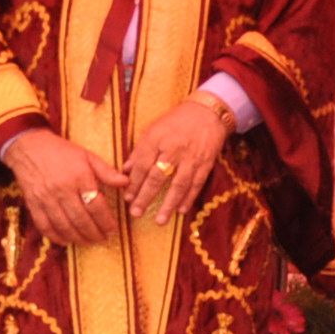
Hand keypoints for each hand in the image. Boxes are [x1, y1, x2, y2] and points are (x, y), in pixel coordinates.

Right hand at [0, 128, 128, 246]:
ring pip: (63, 225)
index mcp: (79, 177)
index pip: (96, 206)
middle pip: (81, 219)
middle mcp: (62, 190)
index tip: (114, 230)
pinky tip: (66, 241)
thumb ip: (106, 171)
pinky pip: (44, 225)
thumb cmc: (61, 152)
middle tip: (104, 239)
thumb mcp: (87, 156)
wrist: (28, 147)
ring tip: (89, 242)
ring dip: (78, 238)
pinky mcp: (32, 203)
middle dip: (94, 233)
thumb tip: (126, 183)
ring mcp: (45, 198)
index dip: (106, 221)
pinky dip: (55, 236)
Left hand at [121, 96, 231, 226]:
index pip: (142, 165)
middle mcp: (174, 150)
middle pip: (157, 177)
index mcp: (157, 140)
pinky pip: (196, 183)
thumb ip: (140, 151)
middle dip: (146, 197)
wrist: (208, 113)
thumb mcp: (153, 130)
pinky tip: (181, 210)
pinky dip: (189, 198)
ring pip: (178, 184)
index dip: (133, 183)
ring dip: (168, 203)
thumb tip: (126, 170)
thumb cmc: (177, 121)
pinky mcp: (206, 163)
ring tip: (159, 220)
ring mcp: (192, 158)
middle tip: (136, 213)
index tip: (127, 198)